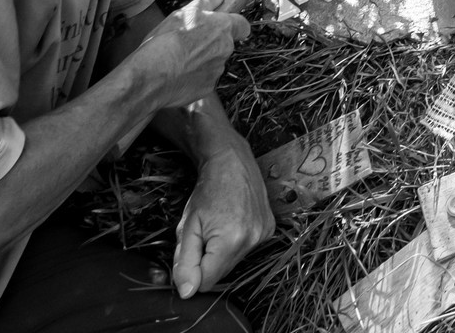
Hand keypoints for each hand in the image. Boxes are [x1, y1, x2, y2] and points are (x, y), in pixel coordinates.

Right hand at [133, 0, 248, 110]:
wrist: (152, 76)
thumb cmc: (166, 41)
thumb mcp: (182, 13)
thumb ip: (206, 1)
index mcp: (222, 28)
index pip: (242, 25)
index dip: (233, 25)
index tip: (221, 26)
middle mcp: (225, 50)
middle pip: (225, 45)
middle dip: (211, 44)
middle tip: (188, 43)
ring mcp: (217, 71)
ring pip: (214, 63)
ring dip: (202, 61)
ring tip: (179, 60)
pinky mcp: (208, 89)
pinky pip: (204, 81)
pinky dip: (194, 78)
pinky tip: (177, 75)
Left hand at [172, 146, 273, 298]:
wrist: (231, 161)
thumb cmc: (207, 191)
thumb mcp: (187, 227)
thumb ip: (185, 262)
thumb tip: (187, 292)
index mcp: (230, 241)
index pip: (206, 283)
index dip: (193, 271)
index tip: (191, 251)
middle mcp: (252, 240)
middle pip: (221, 273)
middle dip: (208, 260)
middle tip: (205, 234)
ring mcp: (264, 234)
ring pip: (234, 262)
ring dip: (222, 252)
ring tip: (220, 225)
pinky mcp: (269, 229)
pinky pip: (247, 249)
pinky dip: (237, 242)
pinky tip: (234, 222)